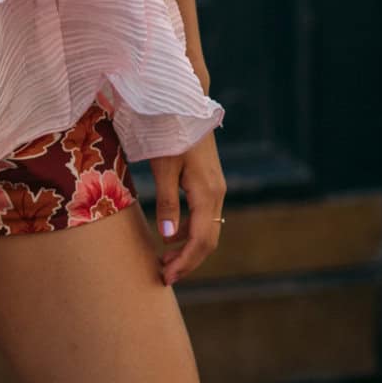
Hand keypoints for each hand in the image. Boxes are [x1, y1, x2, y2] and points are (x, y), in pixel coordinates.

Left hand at [148, 135, 225, 286]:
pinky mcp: (210, 182)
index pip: (201, 240)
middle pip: (209, 240)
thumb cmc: (171, 133)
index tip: (166, 277)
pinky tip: (172, 236)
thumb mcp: (164, 168)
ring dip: (189, 248)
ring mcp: (216, 188)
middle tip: (164, 275)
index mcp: (208, 193)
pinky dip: (190, 231)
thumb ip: (167, 203)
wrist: (186, 105)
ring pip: (208, 229)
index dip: (185, 262)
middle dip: (188, 261)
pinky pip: (205, 216)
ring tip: (165, 259)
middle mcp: (218, 193)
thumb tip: (167, 238)